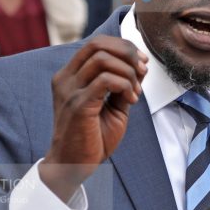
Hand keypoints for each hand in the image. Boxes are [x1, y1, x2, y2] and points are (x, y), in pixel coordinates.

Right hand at [39, 36, 146, 200]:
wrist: (73, 166)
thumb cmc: (91, 139)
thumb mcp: (113, 107)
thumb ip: (122, 85)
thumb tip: (140, 66)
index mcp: (71, 76)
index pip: (96, 44)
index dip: (123, 47)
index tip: (142, 63)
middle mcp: (66, 78)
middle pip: (98, 44)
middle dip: (127, 52)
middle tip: (142, 71)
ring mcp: (69, 90)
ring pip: (102, 59)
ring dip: (128, 72)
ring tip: (135, 93)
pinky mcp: (78, 104)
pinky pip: (105, 80)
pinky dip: (124, 85)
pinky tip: (131, 100)